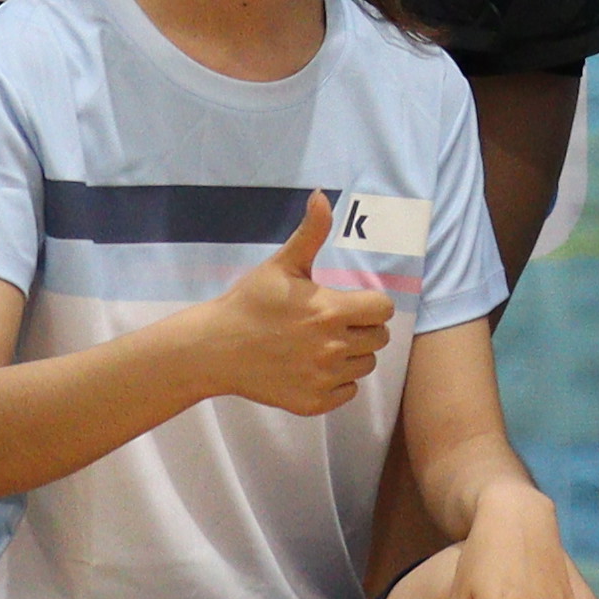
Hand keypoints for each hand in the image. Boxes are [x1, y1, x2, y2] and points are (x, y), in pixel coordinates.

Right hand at [200, 195, 392, 414]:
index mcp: (331, 310)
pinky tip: (312, 367)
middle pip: (378, 339)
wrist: (215, 348)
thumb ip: (310, 233)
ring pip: (364, 366)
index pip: (382, 310)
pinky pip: (347, 392)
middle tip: (332, 324)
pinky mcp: (313, 402)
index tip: (349, 303)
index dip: (370, 304)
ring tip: (320, 345)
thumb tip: (323, 196)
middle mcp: (333, 347)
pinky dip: (336, 382)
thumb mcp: (282, 265)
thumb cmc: (250, 302)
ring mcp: (324, 378)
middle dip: (362, 329)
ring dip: (351, 355)